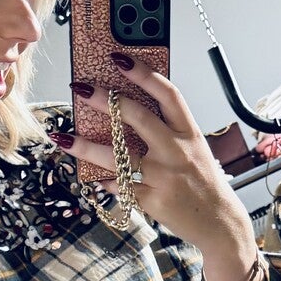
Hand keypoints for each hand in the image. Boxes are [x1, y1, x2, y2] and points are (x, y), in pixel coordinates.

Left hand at [56, 60, 249, 260]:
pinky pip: (118, 186)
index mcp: (188, 133)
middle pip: (137, 117)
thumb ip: (168, 131)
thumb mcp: (193, 149)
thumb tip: (128, 111)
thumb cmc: (202, 182)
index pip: (167, 94)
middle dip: (106, 101)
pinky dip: (103, 181)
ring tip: (62, 137)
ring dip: (85, 146)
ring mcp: (162, 176)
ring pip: (116, 157)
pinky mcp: (151, 200)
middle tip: (82, 89)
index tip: (119, 58)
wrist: (218, 222)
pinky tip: (91, 176)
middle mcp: (176, 151)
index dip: (143, 73)